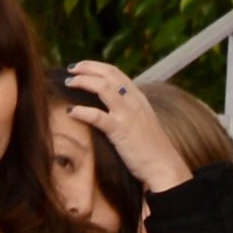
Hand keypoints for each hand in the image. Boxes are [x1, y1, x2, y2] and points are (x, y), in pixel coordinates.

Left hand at [61, 60, 192, 193]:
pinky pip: (97, 116)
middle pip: (108, 75)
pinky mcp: (120, 131)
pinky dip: (82, 111)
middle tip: (70, 69)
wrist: (163, 166)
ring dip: (83, 82)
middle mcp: (134, 101)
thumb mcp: (141, 122)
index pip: (116, 73)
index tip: (81, 67)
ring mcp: (128, 115)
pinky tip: (70, 111)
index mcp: (138, 98)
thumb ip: (127, 110)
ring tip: (68, 83)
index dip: (96, 66)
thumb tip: (109, 106)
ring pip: (103, 88)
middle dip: (87, 68)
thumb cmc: (151, 148)